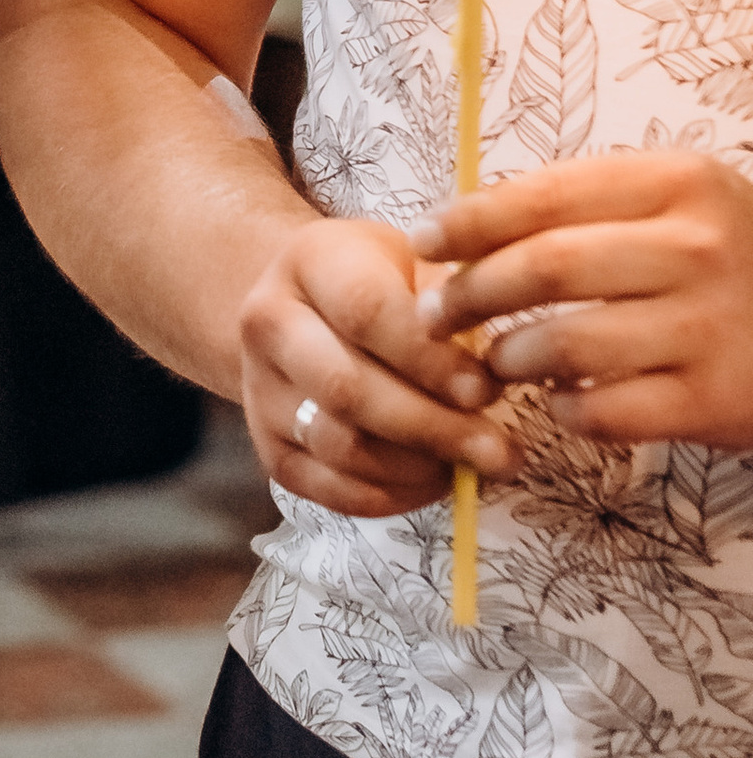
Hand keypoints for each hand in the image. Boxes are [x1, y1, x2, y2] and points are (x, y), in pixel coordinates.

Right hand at [239, 213, 513, 515]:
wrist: (310, 307)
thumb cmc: (383, 279)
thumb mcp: (417, 261)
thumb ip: (453, 305)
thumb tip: (496, 373)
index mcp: (309, 260)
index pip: (365, 312)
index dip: (429, 360)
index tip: (487, 391)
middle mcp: (268, 322)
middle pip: (346, 389)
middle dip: (433, 427)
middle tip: (499, 451)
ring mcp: (259, 389)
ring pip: (338, 446)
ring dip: (417, 466)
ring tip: (474, 466)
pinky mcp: (268, 448)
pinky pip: (328, 490)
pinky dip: (391, 496)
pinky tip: (436, 481)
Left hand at [411, 151, 752, 452]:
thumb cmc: (727, 264)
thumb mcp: (678, 207)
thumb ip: (589, 208)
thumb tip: (465, 228)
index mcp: (679, 183)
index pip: (546, 195)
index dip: (470, 221)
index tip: (422, 241)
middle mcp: (698, 248)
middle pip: (544, 267)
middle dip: (469, 293)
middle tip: (433, 316)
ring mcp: (710, 326)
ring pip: (564, 343)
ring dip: (508, 357)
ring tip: (495, 361)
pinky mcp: (715, 400)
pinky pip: (603, 410)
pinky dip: (565, 409)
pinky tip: (562, 399)